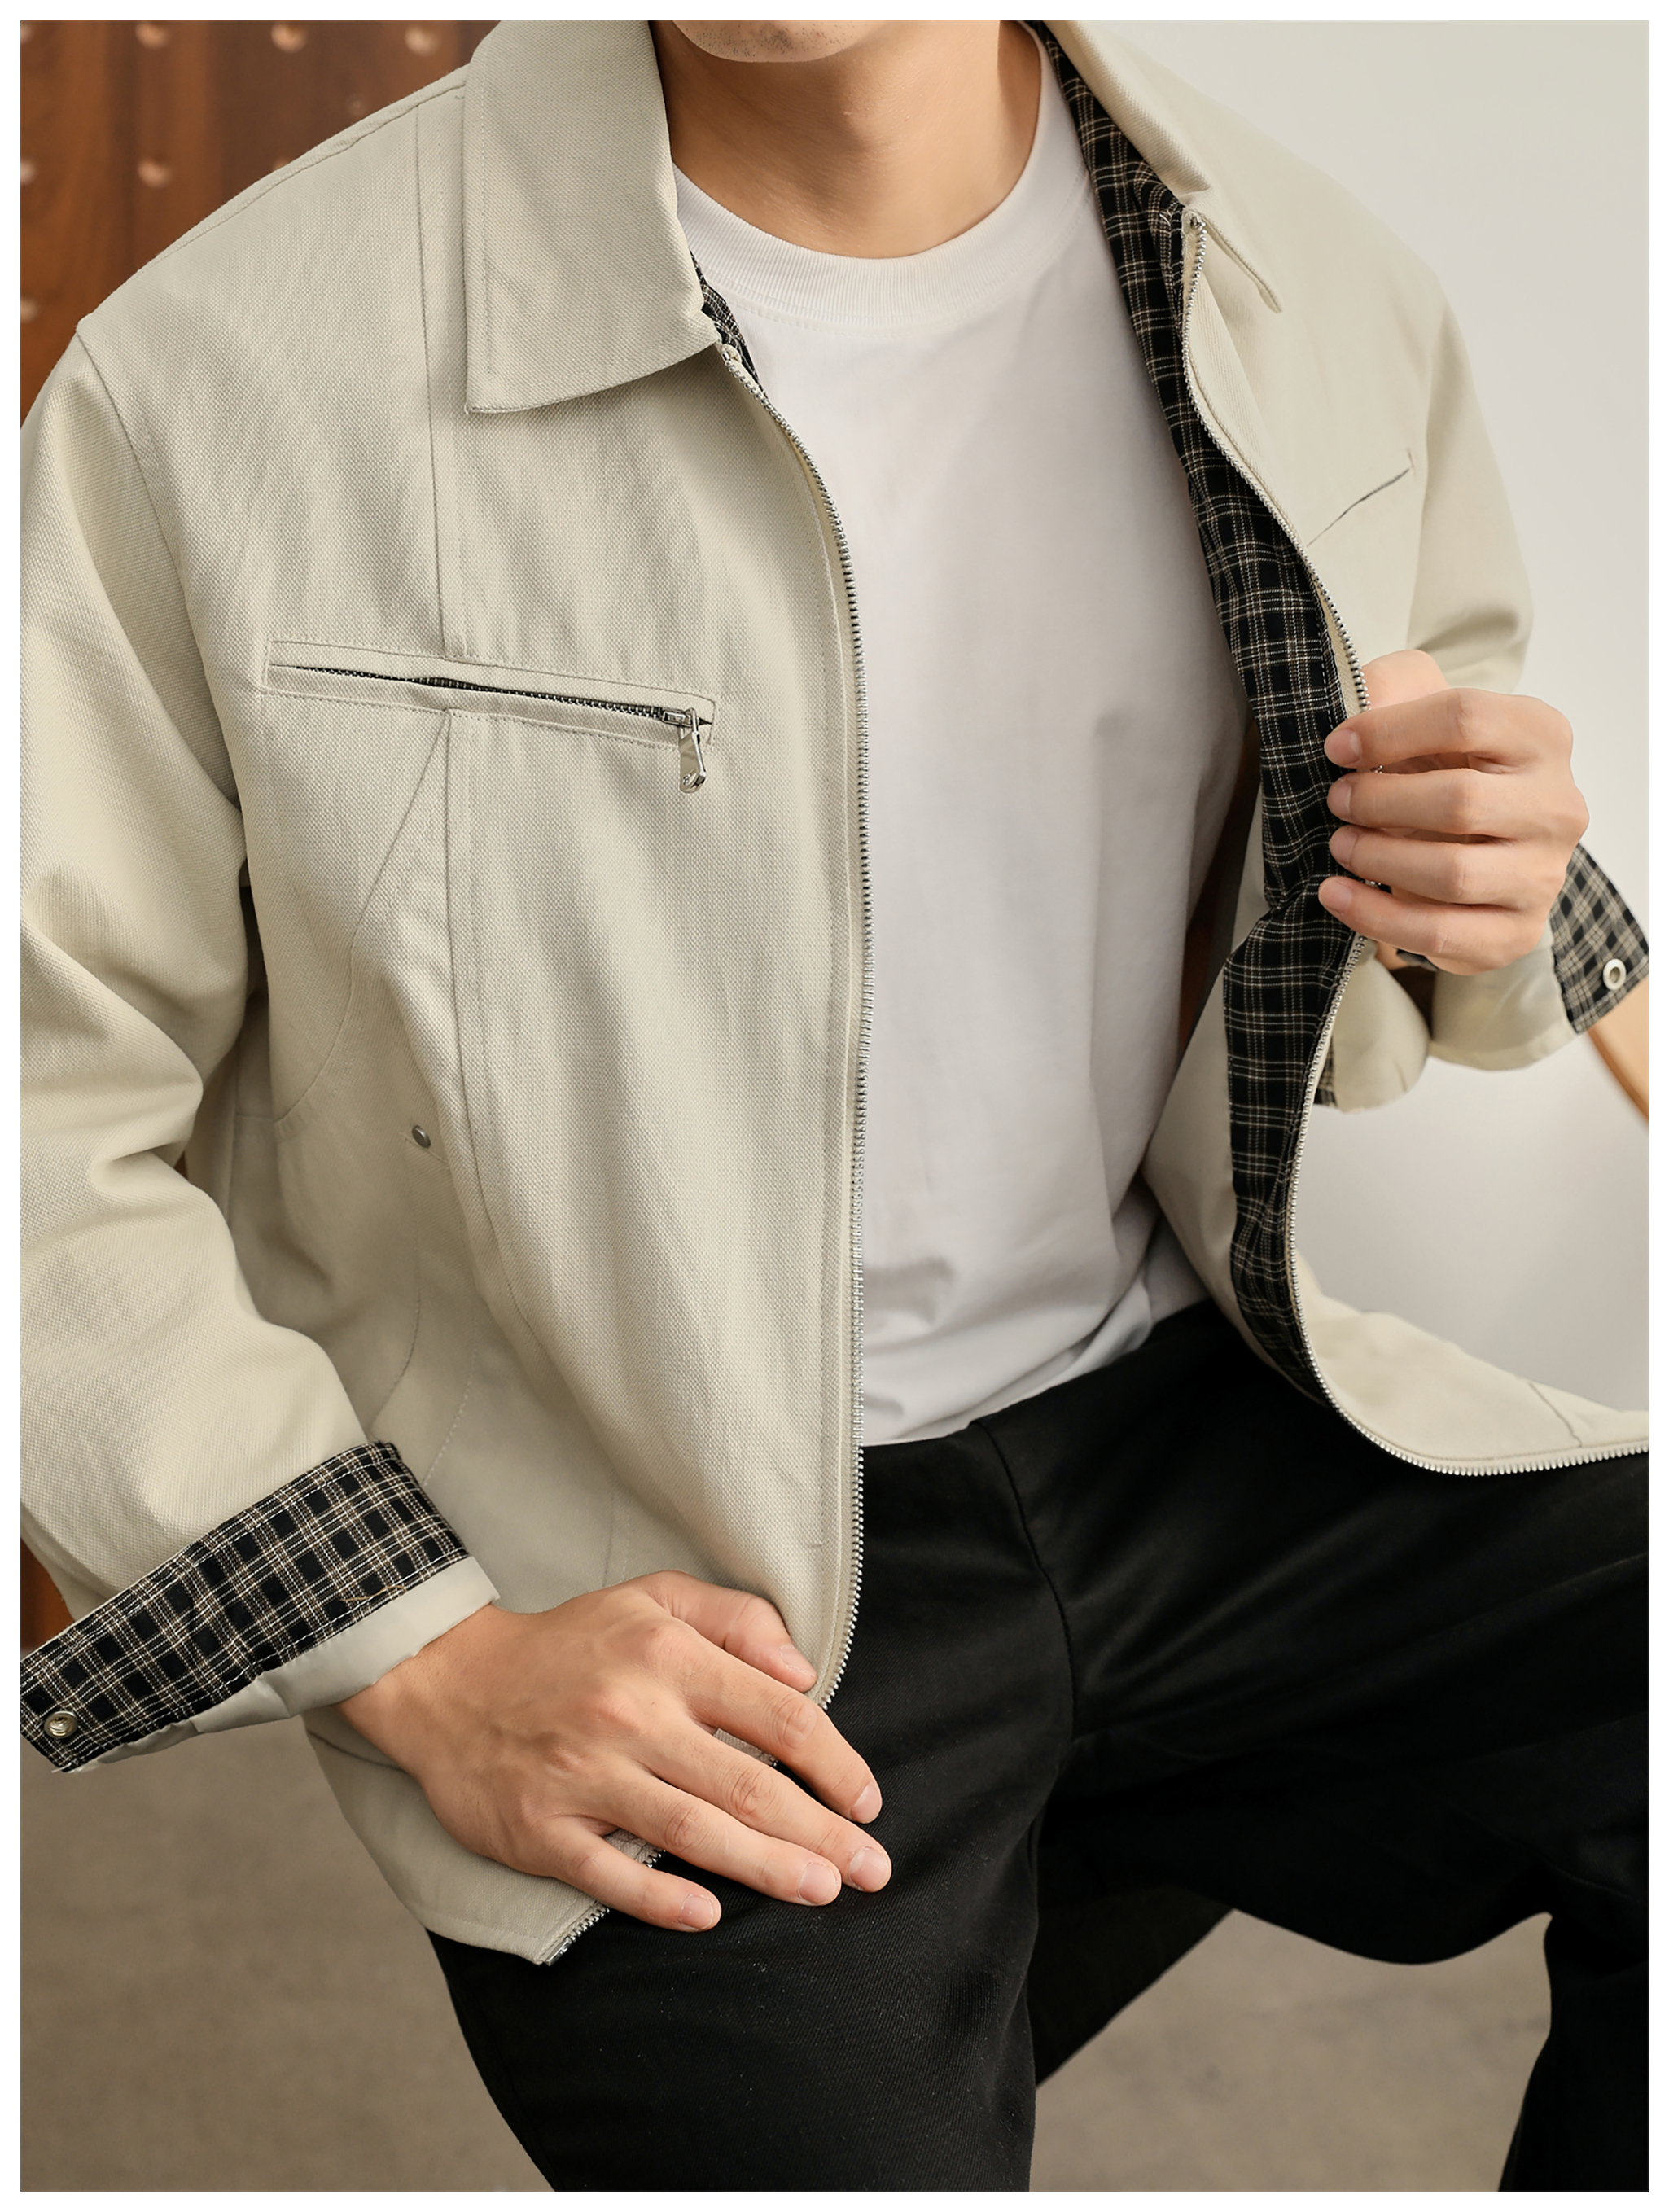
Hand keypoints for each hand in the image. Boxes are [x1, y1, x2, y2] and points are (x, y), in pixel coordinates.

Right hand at [338, 1573, 889, 1931]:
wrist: (448, 1679)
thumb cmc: (570, 1644)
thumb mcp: (655, 1599)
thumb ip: (738, 1620)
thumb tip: (805, 1671)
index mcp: (668, 1656)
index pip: (777, 1715)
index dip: (835, 1763)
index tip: (867, 1800)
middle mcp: (631, 1715)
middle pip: (747, 1784)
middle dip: (821, 1832)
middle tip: (873, 1871)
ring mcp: (583, 1775)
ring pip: (692, 1830)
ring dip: (765, 1867)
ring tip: (823, 1892)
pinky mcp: (540, 1828)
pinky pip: (608, 1872)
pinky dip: (659, 1897)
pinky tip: (710, 1916)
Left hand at [1316, 648, 1587, 974]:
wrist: (1480, 844)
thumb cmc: (1445, 767)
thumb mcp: (1422, 709)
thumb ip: (1394, 686)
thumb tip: (1354, 706)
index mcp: (1541, 735)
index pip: (1465, 718)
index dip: (1388, 731)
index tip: (1337, 747)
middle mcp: (1557, 805)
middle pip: (1459, 801)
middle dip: (1380, 801)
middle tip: (1337, 801)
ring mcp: (1543, 874)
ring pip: (1452, 873)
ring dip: (1378, 858)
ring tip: (1339, 844)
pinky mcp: (1517, 931)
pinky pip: (1439, 932)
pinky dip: (1375, 915)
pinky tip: (1335, 893)